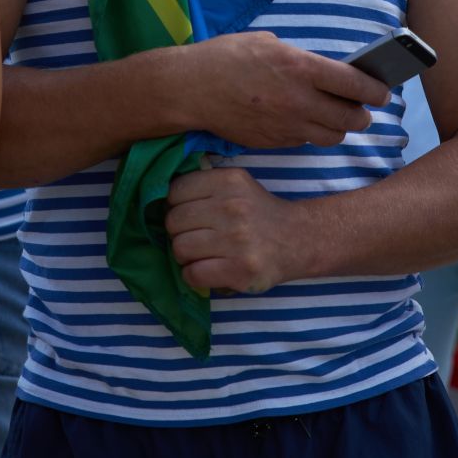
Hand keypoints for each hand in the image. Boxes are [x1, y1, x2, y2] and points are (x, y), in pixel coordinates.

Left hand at [165, 162, 303, 294]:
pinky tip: (207, 270)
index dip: (176, 205)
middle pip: (173, 221)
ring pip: (180, 248)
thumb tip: (159, 198)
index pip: (175, 192)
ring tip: (201, 254)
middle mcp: (232, 208)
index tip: (189, 215)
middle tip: (195, 237)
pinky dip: (193, 275)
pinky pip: (192, 274)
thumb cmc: (258, 212)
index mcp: (228, 182)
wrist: (297, 240)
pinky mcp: (240, 269)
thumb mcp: (236, 185)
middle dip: (178, 232)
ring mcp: (237, 240)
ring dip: (184, 255)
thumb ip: (204, 185)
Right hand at [181, 32, 387, 148]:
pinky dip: (311, 133)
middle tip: (362, 108)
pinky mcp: (274, 142)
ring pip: (332, 136)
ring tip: (336, 116)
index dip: (376, 90)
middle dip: (363, 114)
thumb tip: (325, 71)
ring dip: (340, 127)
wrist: (189, 89)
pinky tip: (303, 120)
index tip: (383, 90)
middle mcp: (299, 100)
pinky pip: (305, 142)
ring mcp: (287, 125)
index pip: (356, 85)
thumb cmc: (226, 57)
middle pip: (351, 118)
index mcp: (301, 68)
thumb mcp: (268, 42)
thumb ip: (301, 59)